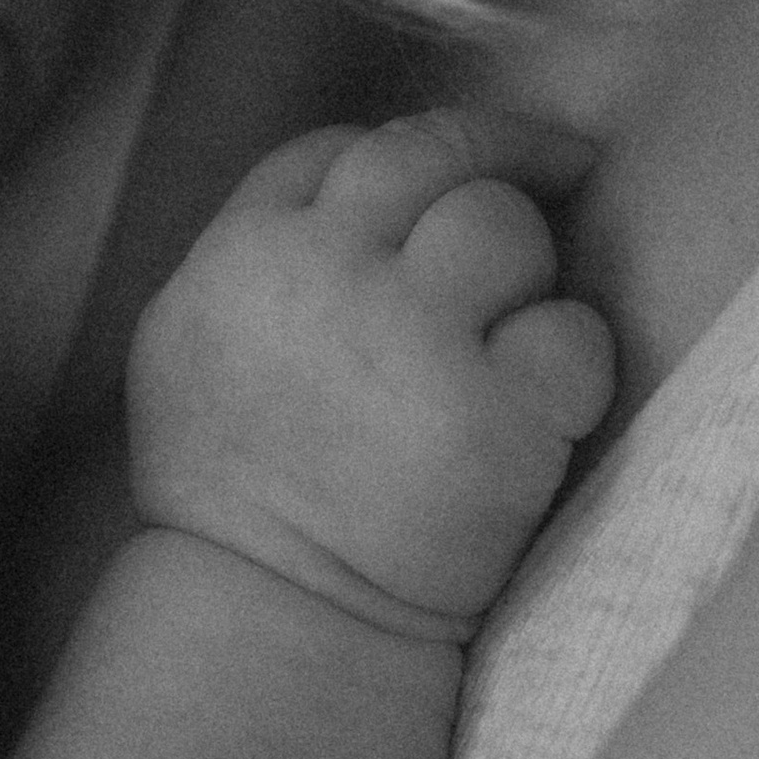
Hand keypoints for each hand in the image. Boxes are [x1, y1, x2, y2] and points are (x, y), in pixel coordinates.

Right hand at [127, 110, 612, 636]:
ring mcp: (414, 336)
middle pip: (432, 155)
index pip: (337, 148)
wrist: (274, 611)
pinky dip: (573, 357)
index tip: (445, 172)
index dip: (399, 153)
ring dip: (527, 265)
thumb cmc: (227, 484)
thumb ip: (256, 249)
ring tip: (516, 322)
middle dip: (504, 149)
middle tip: (561, 158)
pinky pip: (572, 333)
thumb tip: (346, 194)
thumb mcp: (185, 333)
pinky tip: (546, 397)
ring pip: (505, 225)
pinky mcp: (496, 416)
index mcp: (249, 247)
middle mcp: (329, 269)